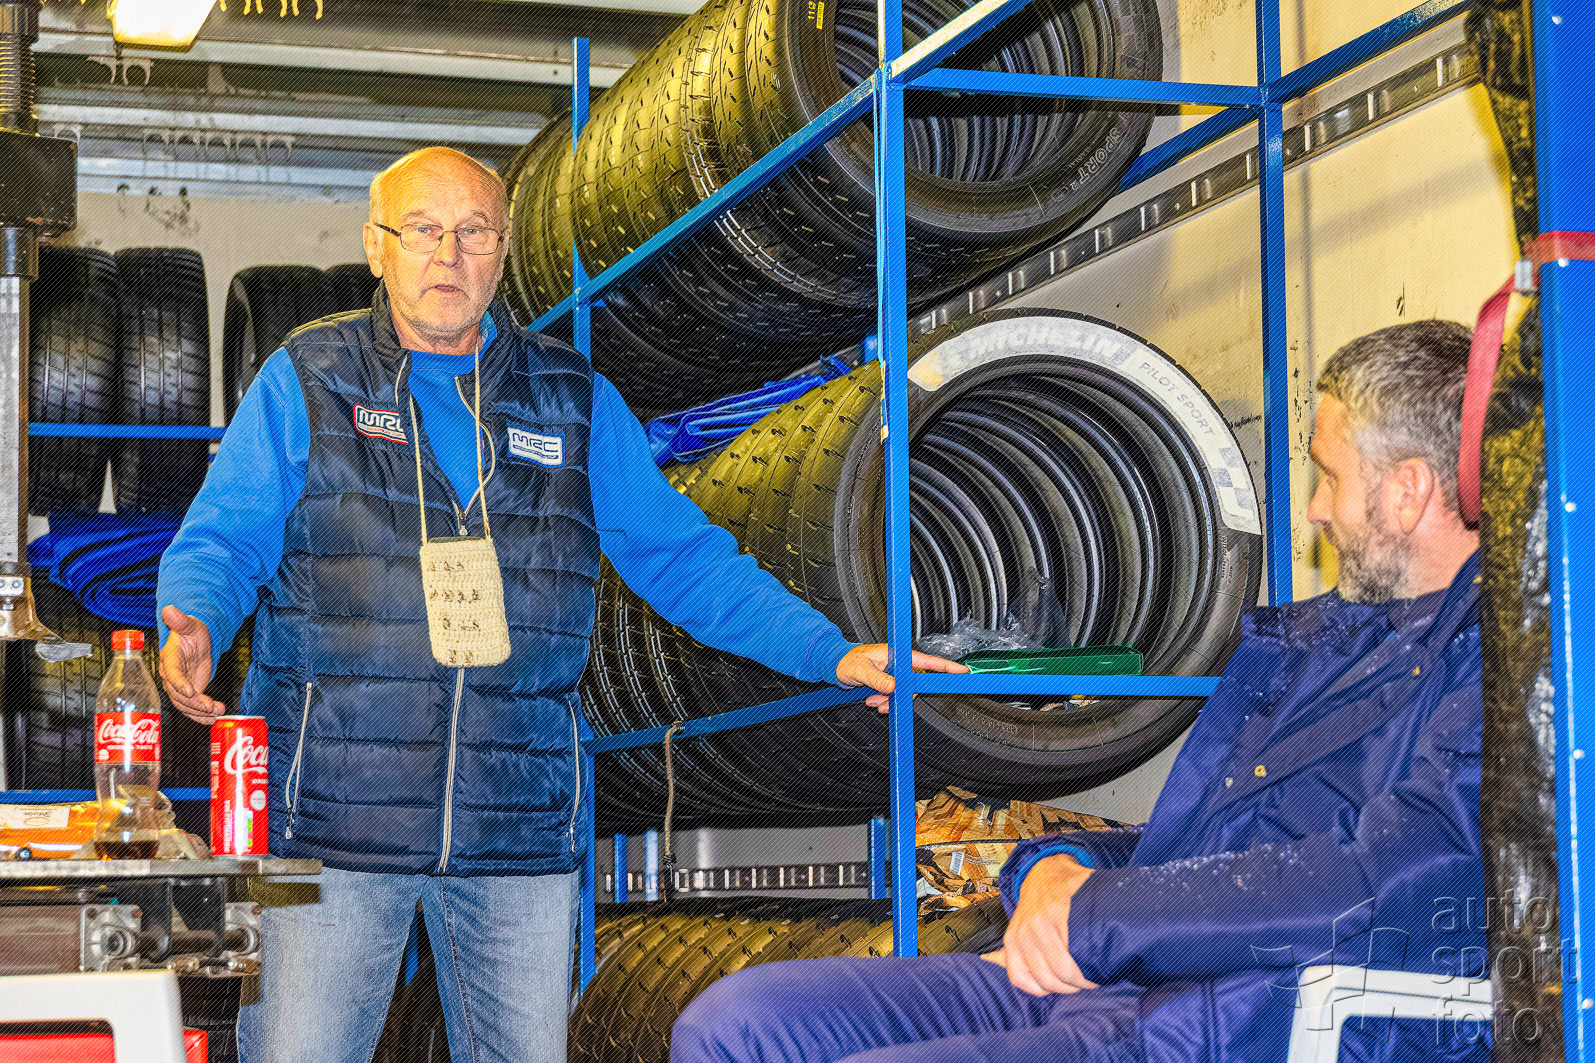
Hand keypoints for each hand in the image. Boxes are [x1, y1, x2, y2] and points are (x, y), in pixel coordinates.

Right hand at [159, 605, 223, 723]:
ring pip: (185, 704)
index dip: (180, 683)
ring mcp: (179, 686)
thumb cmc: (190, 631)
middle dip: (195, 703)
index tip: (191, 691)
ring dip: (200, 712)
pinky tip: (212, 719)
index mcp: (169, 659)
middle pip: (179, 694)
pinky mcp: (188, 692)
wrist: (194, 641)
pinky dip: (201, 715)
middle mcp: (170, 676)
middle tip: (211, 707)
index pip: (172, 674)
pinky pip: (191, 707)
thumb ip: (179, 620)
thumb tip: (169, 609)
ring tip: (217, 713)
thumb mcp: (188, 624)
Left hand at [835, 644, 967, 710]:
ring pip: (904, 693)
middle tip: (883, 701)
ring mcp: (895, 674)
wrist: (836, 665)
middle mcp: (899, 664)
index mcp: (897, 656)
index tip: (962, 671)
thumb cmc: (847, 661)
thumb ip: (877, 679)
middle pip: (915, 684)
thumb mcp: (860, 670)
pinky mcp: (889, 682)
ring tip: (873, 701)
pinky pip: (895, 696)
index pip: (926, 661)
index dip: (945, 666)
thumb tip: (893, 687)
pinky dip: (886, 702)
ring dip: (890, 701)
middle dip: (902, 696)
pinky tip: (873, 700)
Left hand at [1002, 853, 1097, 996]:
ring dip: (1080, 980)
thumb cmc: (1036, 906)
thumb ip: (1007, 948)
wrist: (1048, 872)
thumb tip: (986, 959)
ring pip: (1061, 969)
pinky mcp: (1059, 913)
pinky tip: (1094, 964)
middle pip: (1046, 979)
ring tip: (1092, 977)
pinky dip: (1086, 964)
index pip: (1020, 980)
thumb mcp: (1017, 926)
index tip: (1060, 988)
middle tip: (1083, 985)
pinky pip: (1072, 951)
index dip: (1044, 990)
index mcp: (1012, 941)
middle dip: (1068, 989)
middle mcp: (1023, 934)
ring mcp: (1040, 923)